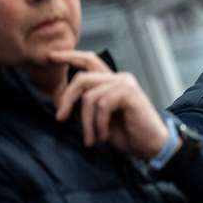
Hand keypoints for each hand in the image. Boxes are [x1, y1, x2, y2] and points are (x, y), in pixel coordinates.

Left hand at [50, 50, 167, 159]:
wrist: (151, 146)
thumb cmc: (128, 134)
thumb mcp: (99, 118)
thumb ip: (85, 105)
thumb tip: (61, 100)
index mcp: (112, 81)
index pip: (89, 60)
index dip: (69, 56)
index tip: (50, 57)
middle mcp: (119, 78)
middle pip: (82, 78)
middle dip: (67, 99)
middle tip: (60, 119)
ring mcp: (125, 84)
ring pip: (90, 96)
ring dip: (86, 122)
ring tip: (90, 139)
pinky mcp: (130, 94)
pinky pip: (102, 105)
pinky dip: (98, 124)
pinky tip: (102, 136)